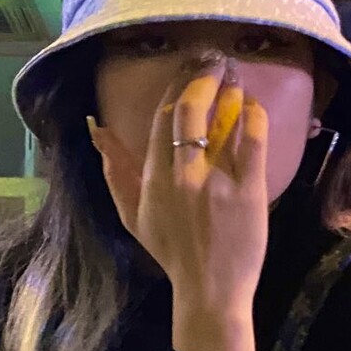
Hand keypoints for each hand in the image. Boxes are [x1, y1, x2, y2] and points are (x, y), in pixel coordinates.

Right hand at [89, 59, 270, 320]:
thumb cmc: (172, 253)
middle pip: (188, 107)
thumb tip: (97, 129)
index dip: (176, 85)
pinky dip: (254, 116)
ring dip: (229, 89)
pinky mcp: (248, 189)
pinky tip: (253, 106)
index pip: (162, 117)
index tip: (188, 69)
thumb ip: (115, 170)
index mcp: (154, 177)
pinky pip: (252, 140)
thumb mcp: (132, 215)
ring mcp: (216, 180)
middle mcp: (182, 173)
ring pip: (222, 118)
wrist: (209, 290)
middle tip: (214, 60)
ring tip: (234, 75)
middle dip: (201, 75)